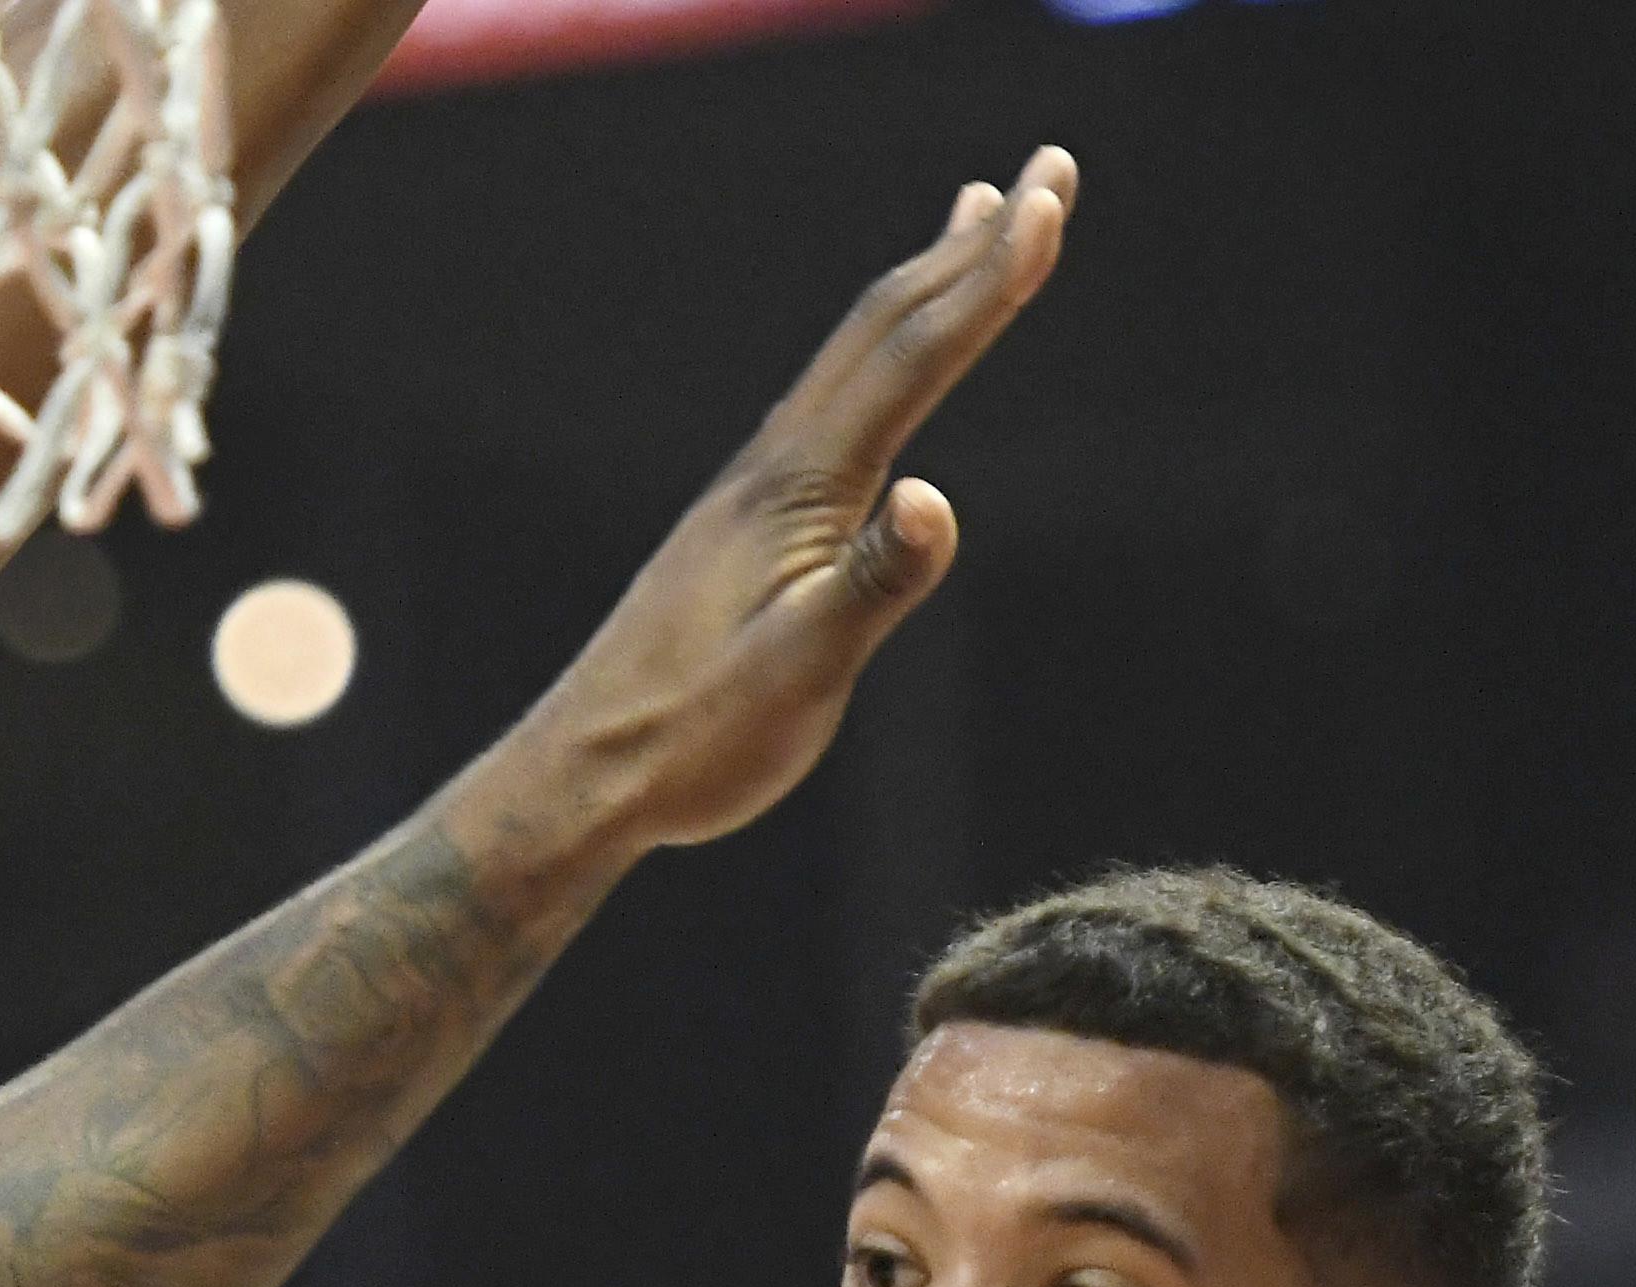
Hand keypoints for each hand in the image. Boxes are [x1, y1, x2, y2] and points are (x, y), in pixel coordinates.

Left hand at [514, 148, 1073, 853]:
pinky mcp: (748, 523)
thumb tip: (938, 501)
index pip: (912, 359)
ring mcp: (758, 489)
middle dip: (972, 246)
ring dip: (926, 282)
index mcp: (800, 488)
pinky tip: (883, 373)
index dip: (987, 280)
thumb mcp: (800, 676)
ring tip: (972, 219)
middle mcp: (776, 464)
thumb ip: (873, 586)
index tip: (1049, 201)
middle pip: (885, 326)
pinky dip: (882, 352)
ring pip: (856, 355)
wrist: (587, 769)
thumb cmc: (696, 738)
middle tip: (1048, 169)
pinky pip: (834, 403)